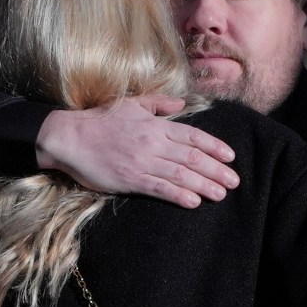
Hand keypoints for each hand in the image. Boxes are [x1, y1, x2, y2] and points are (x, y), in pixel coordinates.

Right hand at [36, 95, 238, 208]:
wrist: (70, 137)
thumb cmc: (100, 120)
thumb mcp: (132, 104)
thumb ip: (158, 104)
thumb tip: (181, 104)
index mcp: (155, 125)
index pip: (193, 136)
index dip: (214, 147)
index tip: (231, 157)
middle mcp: (153, 143)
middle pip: (192, 158)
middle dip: (217, 170)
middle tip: (235, 181)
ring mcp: (142, 162)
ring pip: (180, 174)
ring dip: (204, 185)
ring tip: (221, 194)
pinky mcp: (130, 179)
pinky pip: (159, 188)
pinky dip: (178, 195)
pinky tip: (194, 201)